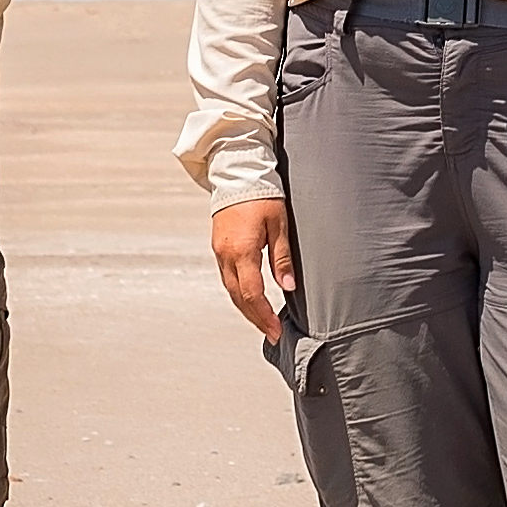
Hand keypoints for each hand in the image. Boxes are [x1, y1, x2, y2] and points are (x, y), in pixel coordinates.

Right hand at [208, 198, 291, 343]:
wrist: (237, 172)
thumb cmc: (262, 194)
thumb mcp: (279, 224)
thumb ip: (282, 258)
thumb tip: (287, 286)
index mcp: (242, 251)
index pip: (252, 294)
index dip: (264, 315)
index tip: (276, 330)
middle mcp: (226, 255)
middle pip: (239, 297)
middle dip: (255, 318)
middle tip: (271, 334)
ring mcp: (219, 252)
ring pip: (231, 289)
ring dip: (246, 308)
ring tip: (263, 322)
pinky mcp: (219, 247)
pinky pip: (227, 278)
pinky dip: (240, 293)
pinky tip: (251, 299)